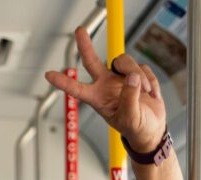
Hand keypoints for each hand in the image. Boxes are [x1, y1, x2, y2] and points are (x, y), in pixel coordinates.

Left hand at [45, 26, 166, 152]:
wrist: (152, 127)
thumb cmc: (135, 127)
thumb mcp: (130, 118)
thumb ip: (129, 99)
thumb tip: (132, 77)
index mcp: (98, 99)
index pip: (77, 89)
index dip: (63, 82)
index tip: (48, 75)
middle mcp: (105, 84)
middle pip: (92, 61)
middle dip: (85, 45)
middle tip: (79, 30)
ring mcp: (120, 77)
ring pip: (124, 61)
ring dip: (138, 75)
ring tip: (145, 93)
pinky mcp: (136, 73)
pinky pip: (143, 68)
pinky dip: (149, 81)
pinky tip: (151, 94)